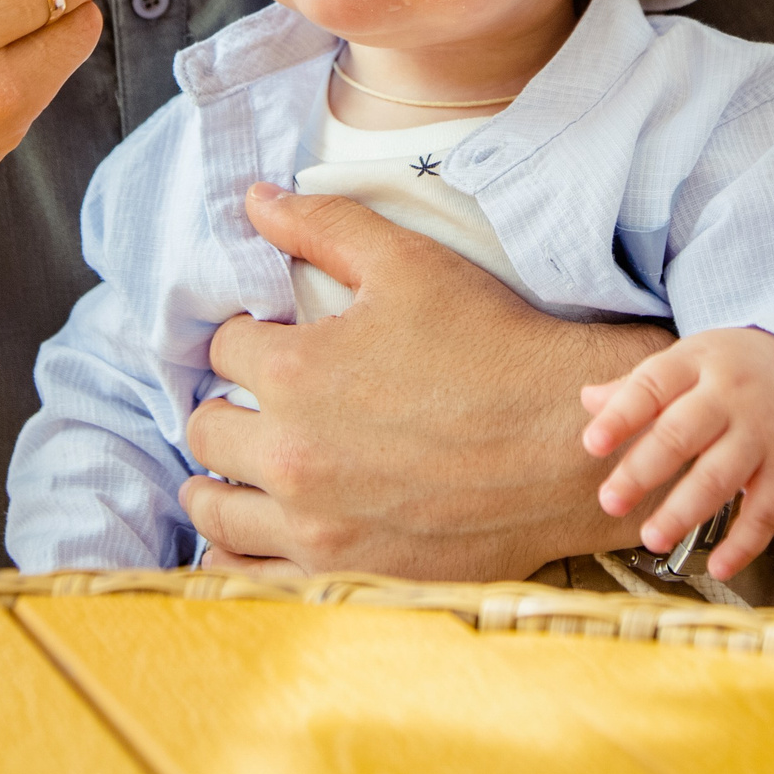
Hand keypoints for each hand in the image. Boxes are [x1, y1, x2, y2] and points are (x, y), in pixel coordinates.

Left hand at [177, 184, 670, 579]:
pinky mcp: (340, 574)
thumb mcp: (409, 264)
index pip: (224, 348)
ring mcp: (313, 526)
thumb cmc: (494, 347)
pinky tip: (257, 522)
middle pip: (205, 427)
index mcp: (294, 372)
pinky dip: (238, 545)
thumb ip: (323, 225)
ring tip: (250, 460)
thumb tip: (254, 200)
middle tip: (262, 400)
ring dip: (220, 476)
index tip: (274, 341)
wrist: (568, 447)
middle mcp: (290, 454)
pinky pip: (247, 570)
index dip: (249, 337)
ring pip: (213, 504)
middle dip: (227, 403)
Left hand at [579, 327, 773, 579]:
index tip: (592, 445)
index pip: (652, 386)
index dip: (621, 417)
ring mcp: (762, 434)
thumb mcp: (689, 361)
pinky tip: (717, 566)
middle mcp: (730, 396)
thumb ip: (639, 385)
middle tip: (610, 502)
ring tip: (651, 538)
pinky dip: (743, 543)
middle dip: (642, 471)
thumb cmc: (732, 369)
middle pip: (682, 434)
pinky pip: (766, 512)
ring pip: (720, 476)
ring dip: (683, 511)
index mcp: (696, 362)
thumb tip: (588, 400)